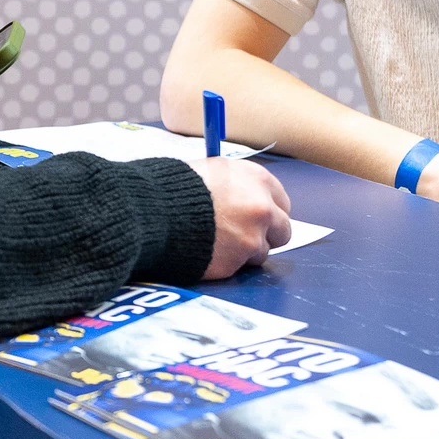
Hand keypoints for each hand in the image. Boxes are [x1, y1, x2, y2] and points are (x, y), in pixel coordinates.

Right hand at [188, 156, 293, 278]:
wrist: (156, 211)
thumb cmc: (177, 186)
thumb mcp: (212, 171)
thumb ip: (237, 185)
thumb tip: (243, 195)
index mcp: (258, 180)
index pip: (282, 202)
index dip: (269, 211)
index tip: (259, 217)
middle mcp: (262, 208)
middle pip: (283, 230)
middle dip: (267, 235)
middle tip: (245, 236)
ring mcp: (252, 237)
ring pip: (262, 252)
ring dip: (245, 251)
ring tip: (218, 243)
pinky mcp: (238, 262)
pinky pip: (240, 267)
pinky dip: (228, 263)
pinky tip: (209, 252)